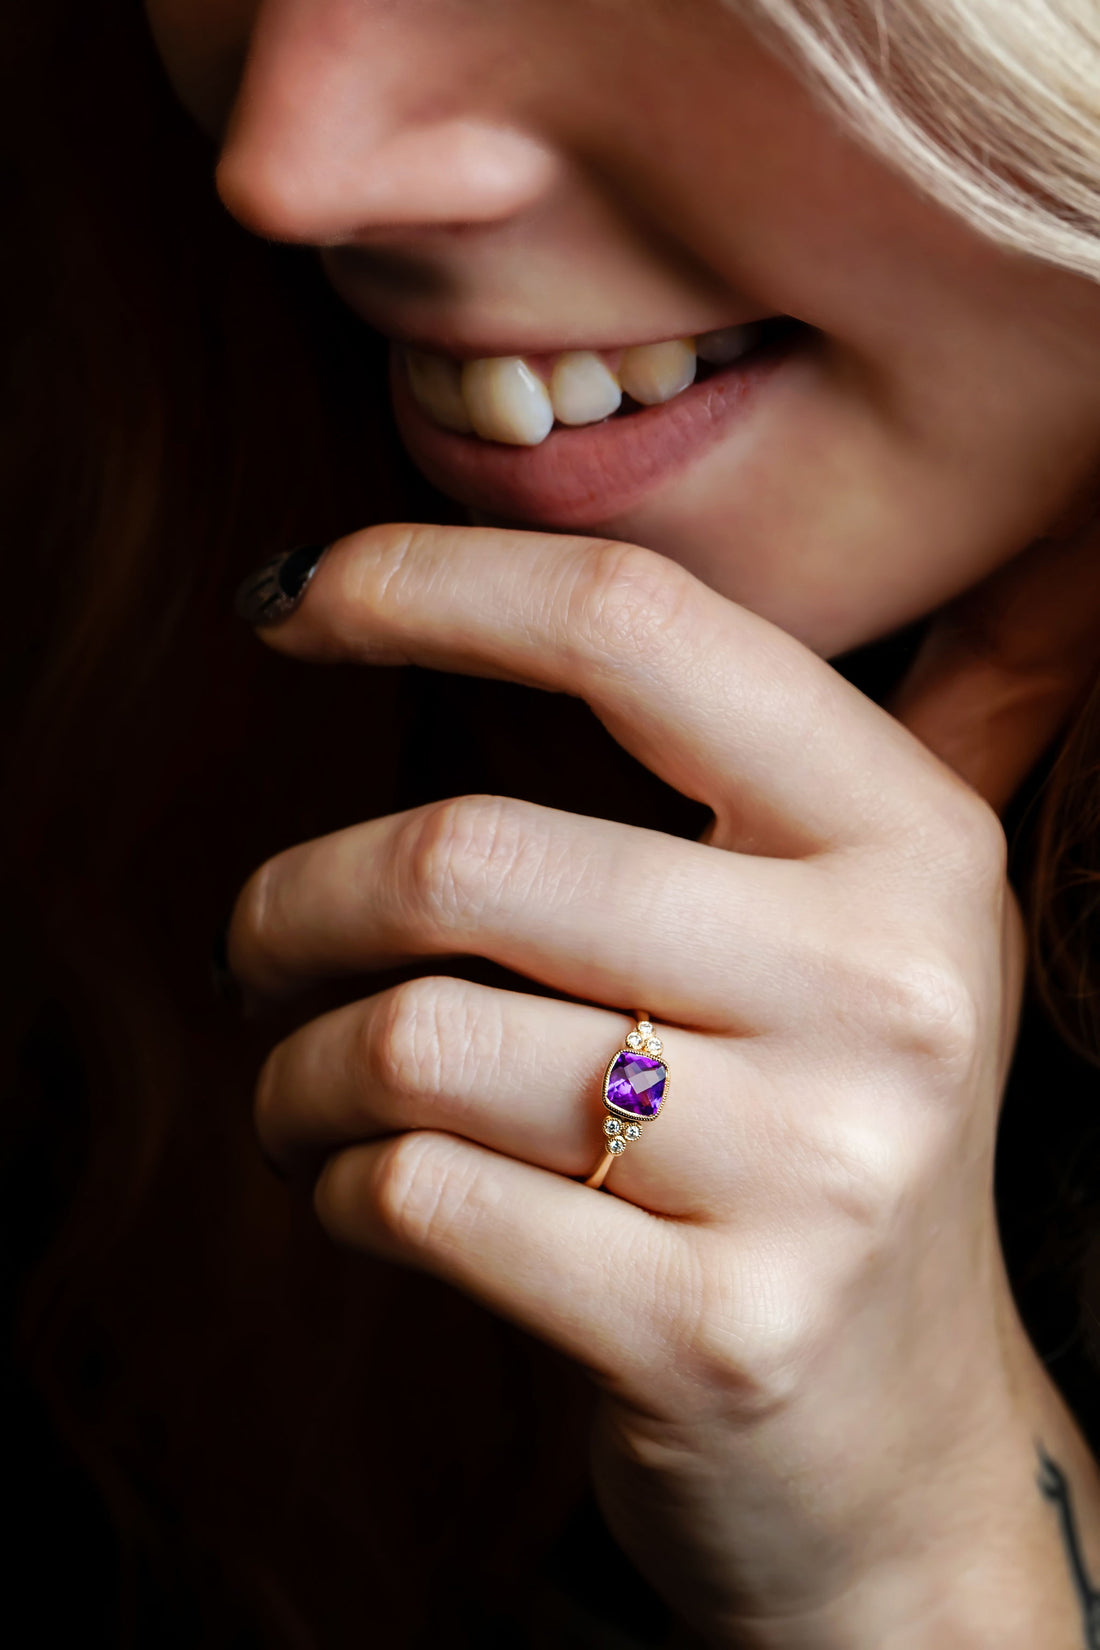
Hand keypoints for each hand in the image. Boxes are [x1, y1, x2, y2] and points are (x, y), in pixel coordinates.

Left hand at [227, 519, 1099, 1646]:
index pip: (634, 628)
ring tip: (297, 1091)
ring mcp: (816, 1174)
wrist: (904, 1435)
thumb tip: (522, 565)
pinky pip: (417, 1196)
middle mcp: (888, 987)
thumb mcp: (861, 924)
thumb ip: (768, 752)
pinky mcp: (715, 1336)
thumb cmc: (824, 1134)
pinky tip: (357, 1187)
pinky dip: (336, 1184)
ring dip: (292, 1070)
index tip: (288, 601)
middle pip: (468, 858)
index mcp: (912, 838)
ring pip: (412, 1042)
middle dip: (293, 901)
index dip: (425, 585)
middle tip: (256, 946)